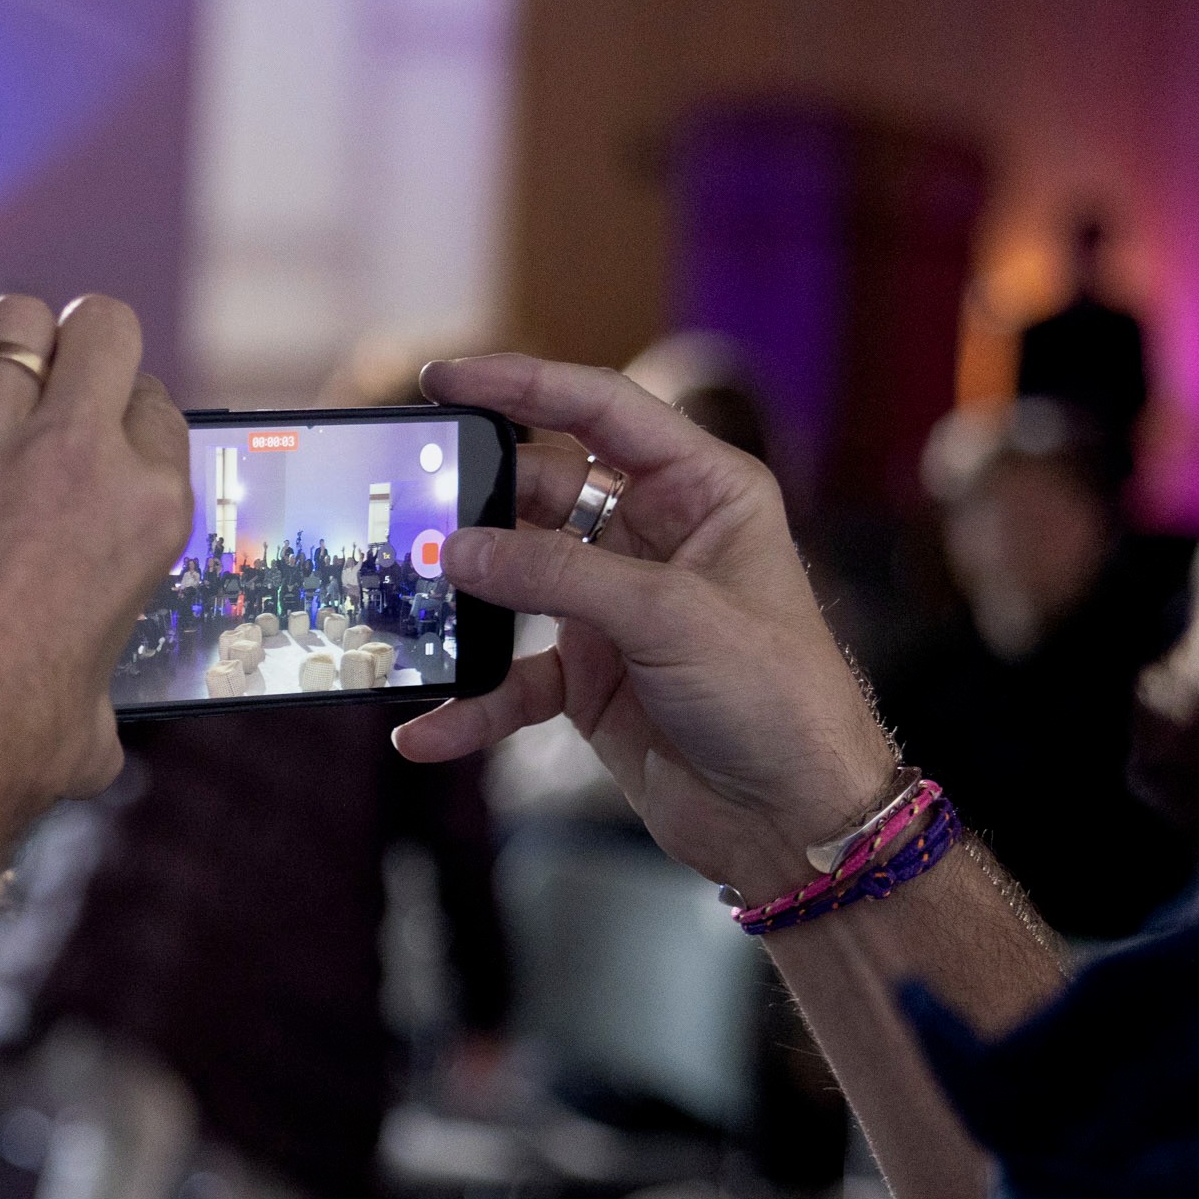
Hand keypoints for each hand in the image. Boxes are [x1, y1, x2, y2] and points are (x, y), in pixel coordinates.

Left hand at [0, 293, 193, 856]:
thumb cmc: (2, 747)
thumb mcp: (99, 701)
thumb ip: (106, 657)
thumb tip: (90, 682)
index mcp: (148, 511)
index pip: (158, 408)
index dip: (125, 423)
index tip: (97, 446)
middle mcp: (77, 456)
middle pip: (102, 328)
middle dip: (83, 350)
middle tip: (54, 395)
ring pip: (15, 324)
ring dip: (9, 357)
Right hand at [392, 353, 896, 897]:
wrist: (794, 821)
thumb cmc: (776, 697)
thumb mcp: (669, 618)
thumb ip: (558, 576)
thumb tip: (458, 549)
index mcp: (703, 492)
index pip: (603, 410)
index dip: (524, 384)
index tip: (445, 378)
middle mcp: (657, 538)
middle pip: (544, 490)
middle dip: (477, 498)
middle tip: (407, 497)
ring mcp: (618, 607)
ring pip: (517, 578)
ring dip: (464, 597)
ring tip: (404, 603)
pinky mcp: (592, 675)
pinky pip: (513, 676)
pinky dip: (473, 701)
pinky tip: (429, 729)